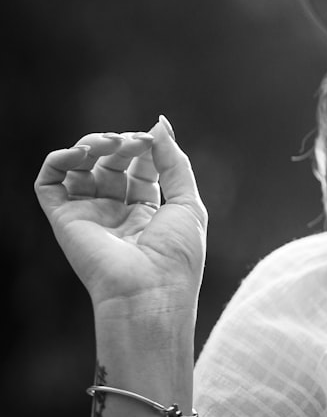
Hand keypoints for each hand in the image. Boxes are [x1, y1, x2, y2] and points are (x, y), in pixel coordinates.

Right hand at [35, 116, 207, 315]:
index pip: (141, 166)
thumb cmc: (176, 255)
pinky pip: (49, 182)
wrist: (149, 292)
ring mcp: (89, 215)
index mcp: (147, 212)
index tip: (154, 137)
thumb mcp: (187, 201)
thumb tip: (160, 124)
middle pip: (111, 162)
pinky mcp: (64, 220)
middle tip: (136, 141)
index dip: (147, 146)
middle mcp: (115, 213)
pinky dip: (60, 159)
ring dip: (93, 144)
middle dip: (123, 143)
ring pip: (80, 166)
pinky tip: (82, 153)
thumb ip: (174, 161)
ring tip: (112, 142)